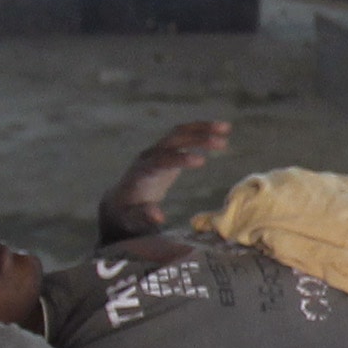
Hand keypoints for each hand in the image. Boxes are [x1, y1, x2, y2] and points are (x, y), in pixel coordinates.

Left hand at [98, 119, 230, 243]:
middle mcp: (149, 157)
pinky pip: (184, 136)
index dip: (179, 159)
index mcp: (142, 173)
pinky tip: (221, 131)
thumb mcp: (133, 219)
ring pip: (179, 133)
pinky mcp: (166, 151)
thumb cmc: (129, 214)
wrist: (122, 201)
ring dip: (201, 128)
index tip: (201, 161)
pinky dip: (201, 131)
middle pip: (171, 141)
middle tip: (222, 142)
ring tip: (226, 128)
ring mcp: (157, 151)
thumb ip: (143, 216)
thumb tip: (159, 216)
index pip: (160, 161)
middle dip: (196, 139)